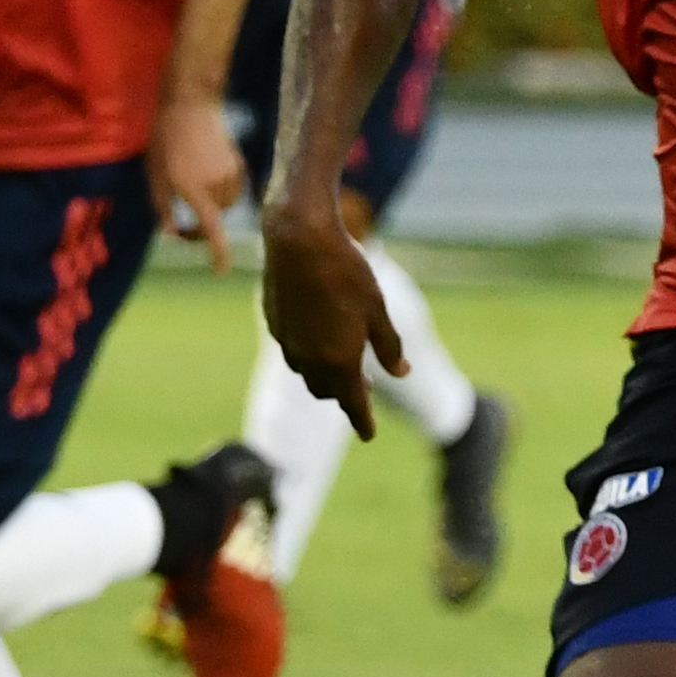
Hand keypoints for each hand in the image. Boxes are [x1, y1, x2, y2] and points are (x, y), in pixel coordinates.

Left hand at [150, 97, 251, 272]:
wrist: (191, 107)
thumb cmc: (166, 141)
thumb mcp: (155, 176)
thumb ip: (163, 208)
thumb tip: (172, 233)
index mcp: (195, 190)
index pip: (211, 229)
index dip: (218, 253)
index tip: (221, 271)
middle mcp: (219, 186)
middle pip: (216, 216)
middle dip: (202, 218)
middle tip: (182, 213)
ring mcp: (233, 175)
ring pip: (226, 203)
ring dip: (212, 202)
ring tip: (193, 183)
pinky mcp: (239, 165)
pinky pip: (233, 188)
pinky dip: (221, 189)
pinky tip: (206, 170)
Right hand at [258, 207, 393, 435]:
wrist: (299, 241)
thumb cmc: (347, 273)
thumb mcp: (378, 310)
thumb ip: (389, 347)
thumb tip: (401, 373)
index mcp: (339, 360)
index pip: (353, 403)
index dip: (362, 421)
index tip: (369, 435)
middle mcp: (309, 359)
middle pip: (327, 391)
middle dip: (345, 395)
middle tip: (365, 389)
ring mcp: (287, 343)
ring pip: (305, 373)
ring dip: (324, 375)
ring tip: (343, 362)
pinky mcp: (274, 324)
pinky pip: (292, 350)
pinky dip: (308, 352)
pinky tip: (319, 334)